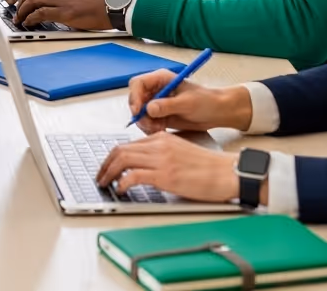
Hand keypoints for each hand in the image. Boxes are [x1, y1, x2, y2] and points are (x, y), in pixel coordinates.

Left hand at [14, 0, 112, 30]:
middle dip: (21, 2)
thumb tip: (59, 8)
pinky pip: (41, 12)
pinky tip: (29, 23)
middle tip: (18, 12)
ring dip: (22, 11)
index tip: (24, 4)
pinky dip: (31, 18)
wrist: (115, 5)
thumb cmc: (103, 2)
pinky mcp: (65, 12)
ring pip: (32, 0)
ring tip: (20, 19)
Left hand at [96, 132, 241, 202]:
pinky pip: (134, 175)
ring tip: (104, 183)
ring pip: (123, 159)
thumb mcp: (180, 152)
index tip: (107, 167)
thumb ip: (162, 154)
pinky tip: (120, 189)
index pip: (129, 144)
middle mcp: (158, 145)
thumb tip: (143, 166)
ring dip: (109, 172)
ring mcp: (161, 159)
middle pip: (121, 150)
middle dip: (105, 164)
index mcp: (162, 138)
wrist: (227, 172)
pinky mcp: (165, 175)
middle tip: (100, 176)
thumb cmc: (208, 167)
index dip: (113, 156)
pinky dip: (122, 181)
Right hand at [128, 71, 252, 134]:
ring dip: (145, 122)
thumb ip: (167, 105)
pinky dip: (151, 128)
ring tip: (159, 128)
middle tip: (149, 124)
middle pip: (135, 98)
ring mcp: (157, 103)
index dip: (135, 96)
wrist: (217, 112)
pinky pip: (147, 122)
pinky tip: (162, 130)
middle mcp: (156, 90)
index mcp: (161, 79)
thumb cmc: (206, 101)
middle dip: (139, 113)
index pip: (138, 83)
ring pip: (140, 113)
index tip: (139, 110)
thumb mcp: (187, 103)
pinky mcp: (160, 116)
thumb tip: (149, 108)